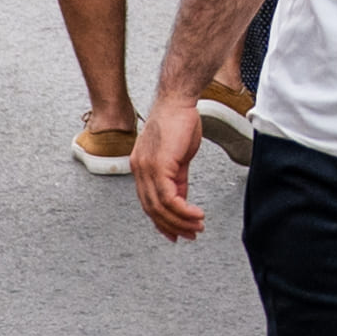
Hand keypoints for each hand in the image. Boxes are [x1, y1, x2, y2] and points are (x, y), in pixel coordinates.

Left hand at [132, 96, 209, 241]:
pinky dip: (183, 210)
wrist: (178, 101)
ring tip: (197, 226)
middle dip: (173, 226)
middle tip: (191, 234)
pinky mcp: (159, 165)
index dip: (162, 222)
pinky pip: (169, 197)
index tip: (176, 234)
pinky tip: (196, 214)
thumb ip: (177, 179)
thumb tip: (182, 199)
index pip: (148, 203)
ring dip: (181, 221)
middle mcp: (139, 170)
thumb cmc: (178, 122)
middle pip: (152, 210)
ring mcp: (147, 168)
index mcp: (141, 168)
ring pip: (160, 207)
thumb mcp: (178, 157)